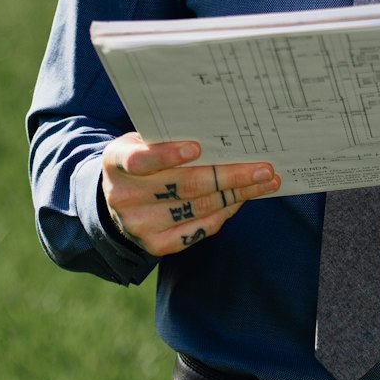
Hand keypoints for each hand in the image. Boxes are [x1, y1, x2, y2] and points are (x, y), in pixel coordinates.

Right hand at [99, 133, 279, 255]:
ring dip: (236, 194)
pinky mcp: (157, 244)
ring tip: (263, 182)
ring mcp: (139, 225)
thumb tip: (220, 135)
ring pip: (198, 207)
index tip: (198, 148)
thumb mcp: (141, 141)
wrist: (118, 199)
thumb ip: (167, 138)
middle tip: (263, 168)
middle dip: (229, 176)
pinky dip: (224, 212)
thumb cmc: (140, 160)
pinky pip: (199, 228)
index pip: (141, 160)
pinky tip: (240, 198)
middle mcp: (124, 196)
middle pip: (184, 186)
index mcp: (116, 161)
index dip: (168, 154)